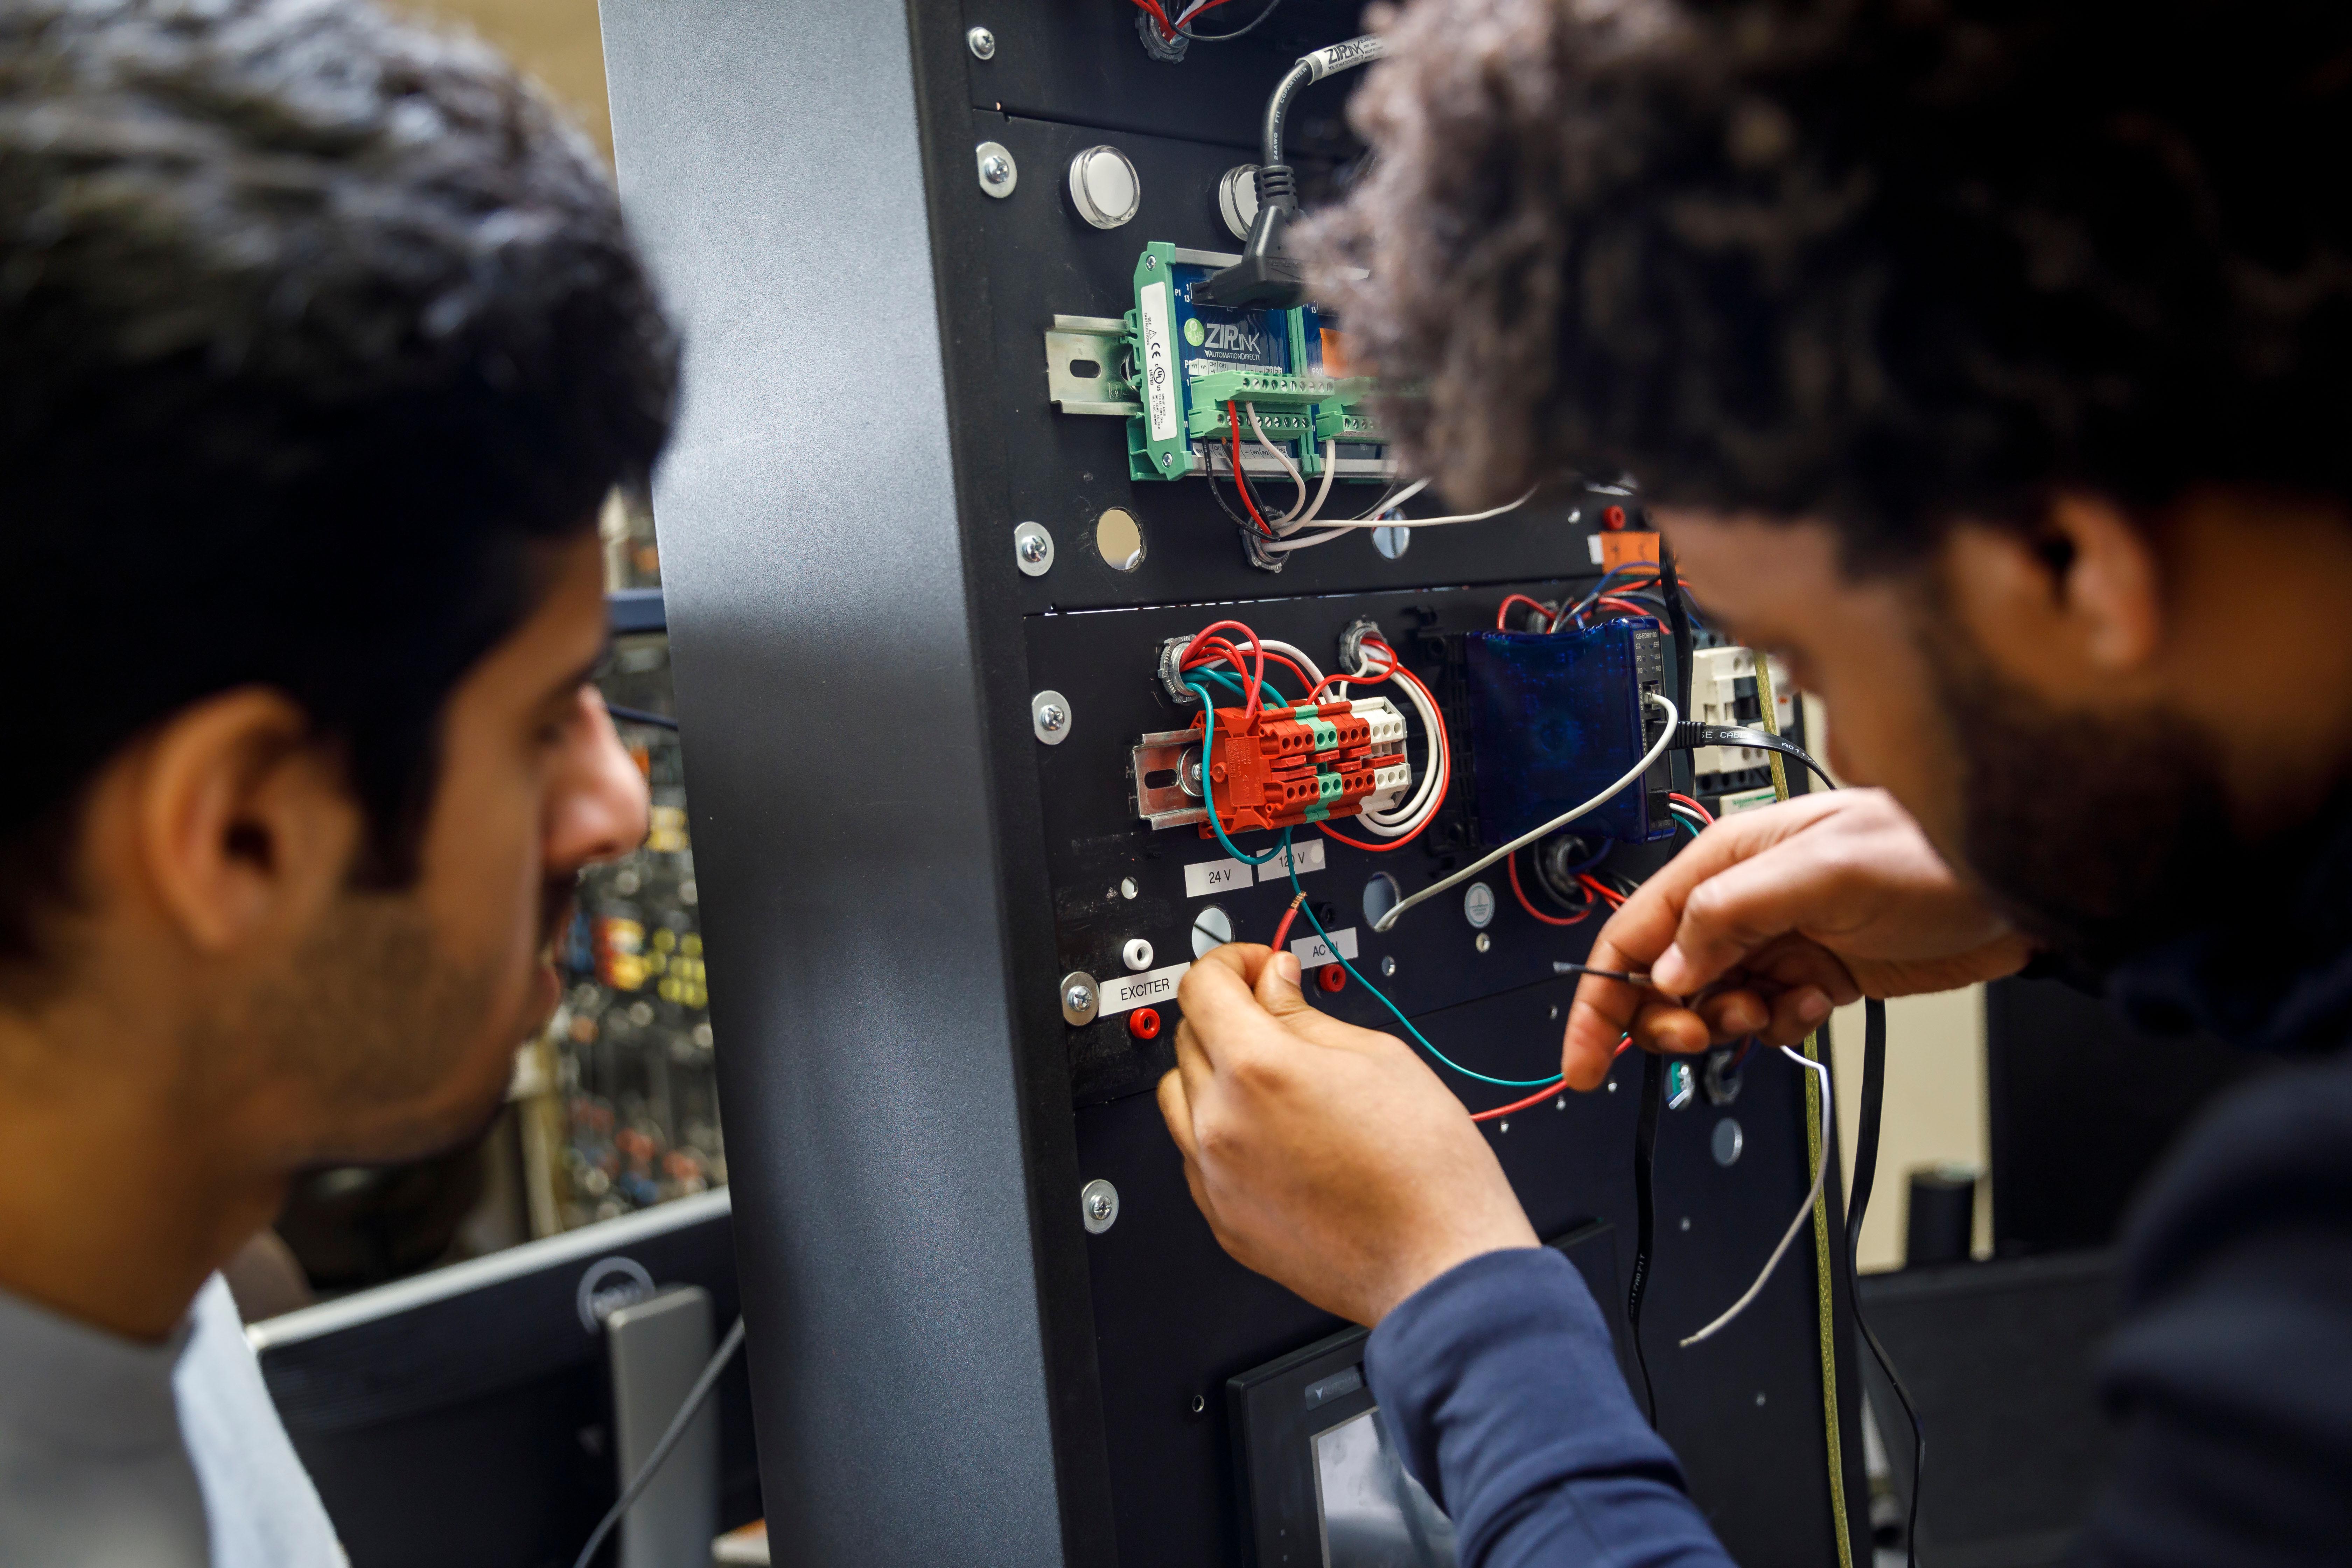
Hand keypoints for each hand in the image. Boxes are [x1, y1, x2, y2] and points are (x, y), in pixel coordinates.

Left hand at [1158, 944, 1537, 1325]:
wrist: (1439, 1261)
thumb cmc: (1426, 1167)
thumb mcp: (1378, 1056)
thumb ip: (1305, 1014)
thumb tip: (1272, 982)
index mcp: (1258, 1069)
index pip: (1201, 986)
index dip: (1231, 962)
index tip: (1257, 968)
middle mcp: (1222, 1124)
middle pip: (1188, 1036)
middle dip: (1228, 1013)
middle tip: (1277, 1015)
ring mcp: (1215, 1178)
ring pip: (1179, 1096)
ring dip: (1213, 1072)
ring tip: (1273, 1080)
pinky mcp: (1222, 1220)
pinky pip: (1196, 1154)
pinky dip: (1220, 1131)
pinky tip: (1272, 1134)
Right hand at [1561, 789, 2032, 1088]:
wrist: (2016, 892)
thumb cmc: (1932, 854)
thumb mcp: (1826, 869)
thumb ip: (1734, 913)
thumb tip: (1671, 969)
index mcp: (1726, 863)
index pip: (1634, 936)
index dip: (1599, 1001)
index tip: (1583, 1061)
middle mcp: (1742, 902)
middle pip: (1662, 979)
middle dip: (1671, 1019)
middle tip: (1706, 1034)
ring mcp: (1777, 940)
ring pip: (1711, 1005)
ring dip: (1733, 1024)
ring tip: (1777, 1008)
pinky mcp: (1812, 973)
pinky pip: (1765, 1017)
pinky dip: (1781, 1025)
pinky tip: (1817, 1004)